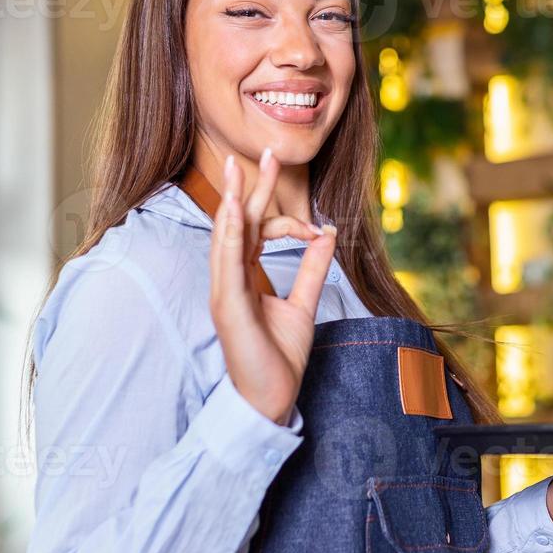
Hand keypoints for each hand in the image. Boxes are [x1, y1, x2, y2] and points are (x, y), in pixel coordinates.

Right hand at [208, 148, 336, 424]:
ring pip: (226, 241)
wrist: (271, 398)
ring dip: (234, 206)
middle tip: (262, 153)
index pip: (254, 229)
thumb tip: (327, 234)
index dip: (276, 208)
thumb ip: (312, 269)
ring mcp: (225, 294)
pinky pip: (228, 268)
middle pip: (238, 225)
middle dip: (249, 188)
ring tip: (240, 175)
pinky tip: (236, 216)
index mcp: (244, 278)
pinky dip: (231, 240)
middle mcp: (230, 281)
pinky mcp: (228, 309)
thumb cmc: (279, 357)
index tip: (304, 202)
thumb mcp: (303, 305)